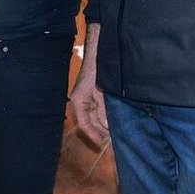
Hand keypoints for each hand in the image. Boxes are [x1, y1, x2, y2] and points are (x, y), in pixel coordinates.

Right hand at [68, 24, 108, 145]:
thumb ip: (104, 109)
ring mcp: (87, 96)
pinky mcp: (95, 92)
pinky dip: (106, 114)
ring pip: (95, 115)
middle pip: (89, 121)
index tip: (103, 143)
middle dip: (100, 131)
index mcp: (78, 101)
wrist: (100, 50)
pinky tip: (115, 117)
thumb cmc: (98, 69)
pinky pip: (99, 108)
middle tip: (113, 139)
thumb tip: (107, 125)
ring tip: (116, 131)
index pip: (84, 124)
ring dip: (104, 123)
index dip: (93, 135)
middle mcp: (81, 100)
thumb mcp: (102, 92)